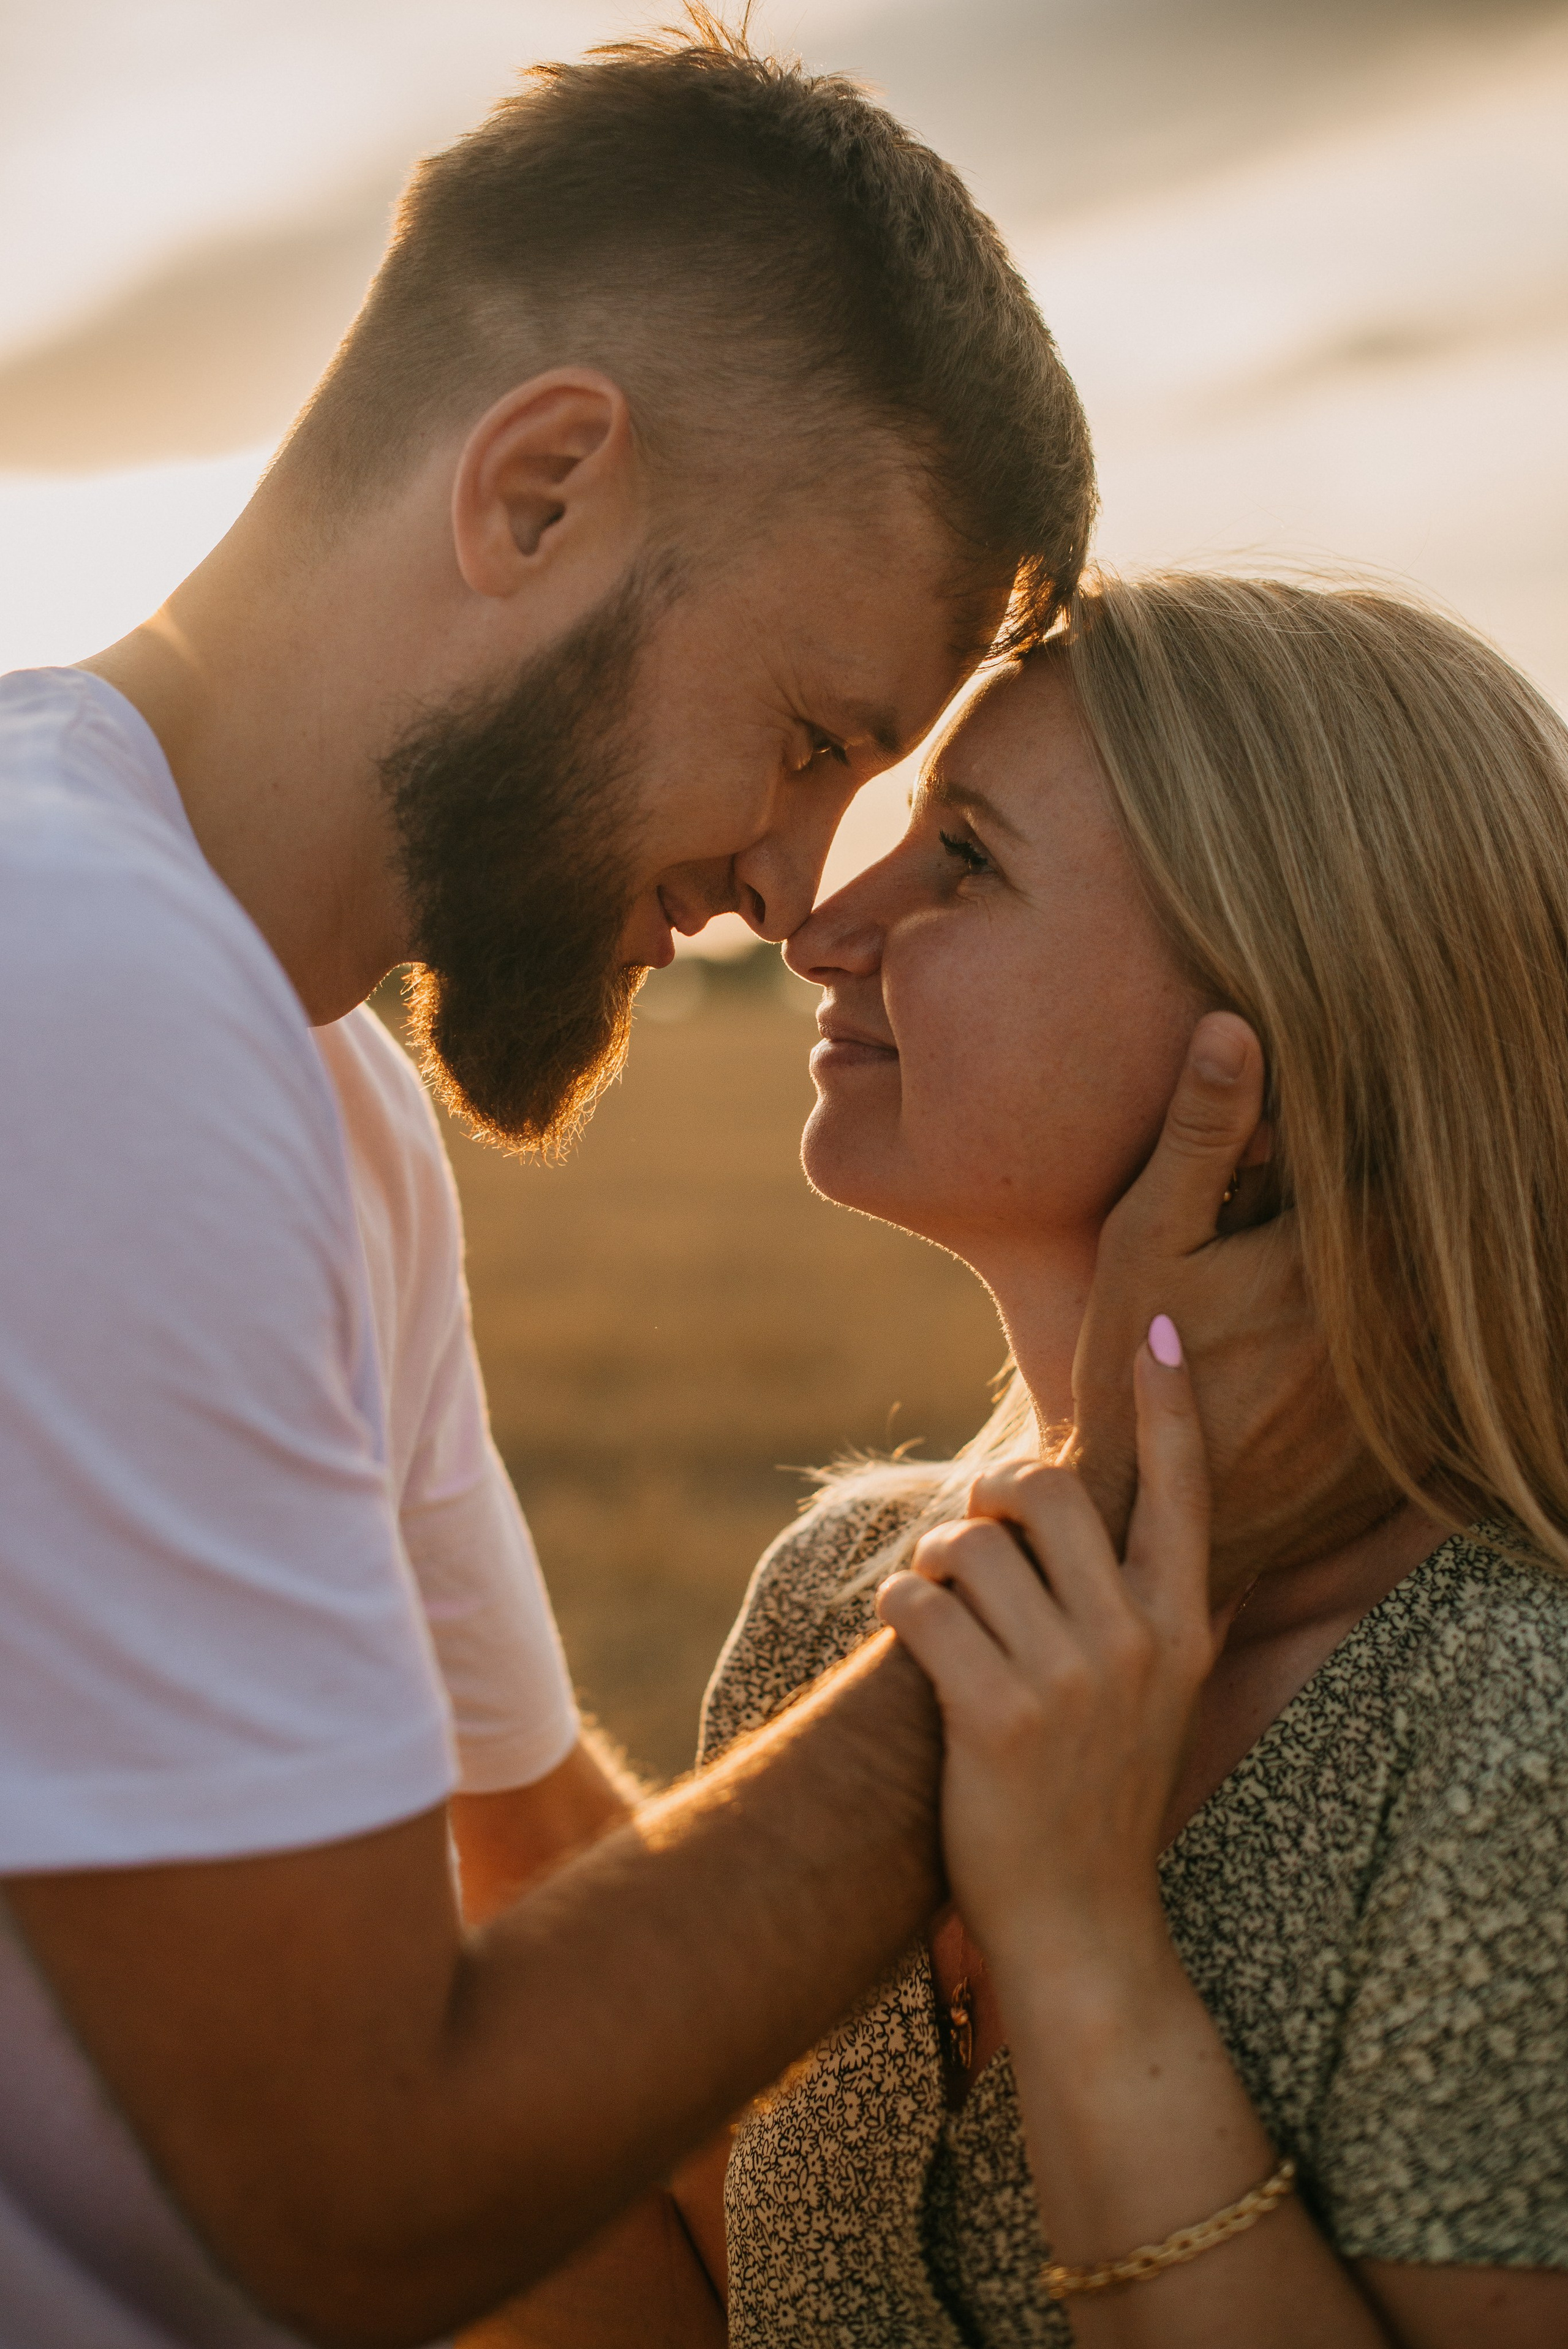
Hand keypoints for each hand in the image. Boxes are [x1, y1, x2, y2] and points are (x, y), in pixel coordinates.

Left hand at [877, 1324, 1213, 1978]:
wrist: (1082, 1924)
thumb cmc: (1101, 1797)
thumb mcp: (1156, 1694)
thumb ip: (1143, 1605)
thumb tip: (1120, 1511)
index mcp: (1183, 1625)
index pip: (1183, 1488)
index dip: (1169, 1404)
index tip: (1163, 1329)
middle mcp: (1137, 1640)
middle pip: (1049, 1492)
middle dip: (992, 1491)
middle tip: (974, 1525)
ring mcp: (1071, 1680)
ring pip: (971, 1545)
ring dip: (935, 1557)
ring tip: (939, 1599)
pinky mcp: (998, 1716)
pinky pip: (922, 1604)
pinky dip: (899, 1605)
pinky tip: (908, 1634)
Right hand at [1071, 1011, 1396, 1598]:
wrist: (1154, 1514)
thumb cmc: (1138, 1363)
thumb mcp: (1149, 1238)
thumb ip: (1204, 1133)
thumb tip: (1235, 1025)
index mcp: (1340, 1248)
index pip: (1394, 1153)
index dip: (1373, 1118)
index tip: (1354, 1100)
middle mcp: (1401, 1311)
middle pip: (1424, 1221)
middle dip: (1386, 1189)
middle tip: (1336, 1177)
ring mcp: (1418, 1376)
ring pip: (1441, 1289)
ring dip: (1405, 1265)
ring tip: (1327, 1275)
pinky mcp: (1420, 1429)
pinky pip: (1443, 1361)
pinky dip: (1417, 1333)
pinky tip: (1353, 1336)